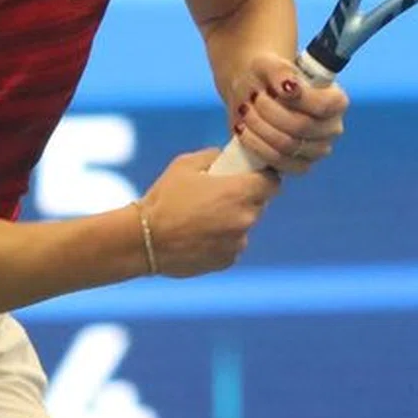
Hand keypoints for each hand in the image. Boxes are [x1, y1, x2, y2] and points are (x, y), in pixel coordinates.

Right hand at [140, 148, 279, 277]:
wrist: (145, 240)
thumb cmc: (164, 198)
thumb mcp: (185, 164)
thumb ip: (214, 156)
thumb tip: (226, 158)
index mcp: (239, 192)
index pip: (272, 182)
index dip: (263, 177)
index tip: (251, 175)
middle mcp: (245, 219)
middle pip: (258, 204)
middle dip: (244, 198)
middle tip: (218, 195)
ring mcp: (237, 243)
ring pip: (243, 226)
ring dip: (232, 220)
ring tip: (202, 218)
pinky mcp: (227, 261)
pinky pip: (231, 245)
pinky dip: (221, 240)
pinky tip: (197, 235)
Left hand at [229, 52, 348, 175]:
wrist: (253, 94)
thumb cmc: (267, 77)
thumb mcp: (270, 64)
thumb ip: (280, 71)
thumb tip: (289, 87)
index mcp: (336, 101)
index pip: (324, 105)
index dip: (297, 98)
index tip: (276, 88)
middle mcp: (331, 128)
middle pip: (301, 126)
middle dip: (269, 111)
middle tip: (253, 97)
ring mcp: (317, 150)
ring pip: (287, 146)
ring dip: (259, 127)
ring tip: (246, 110)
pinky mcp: (299, 165)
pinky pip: (278, 162)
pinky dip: (256, 146)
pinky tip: (244, 130)